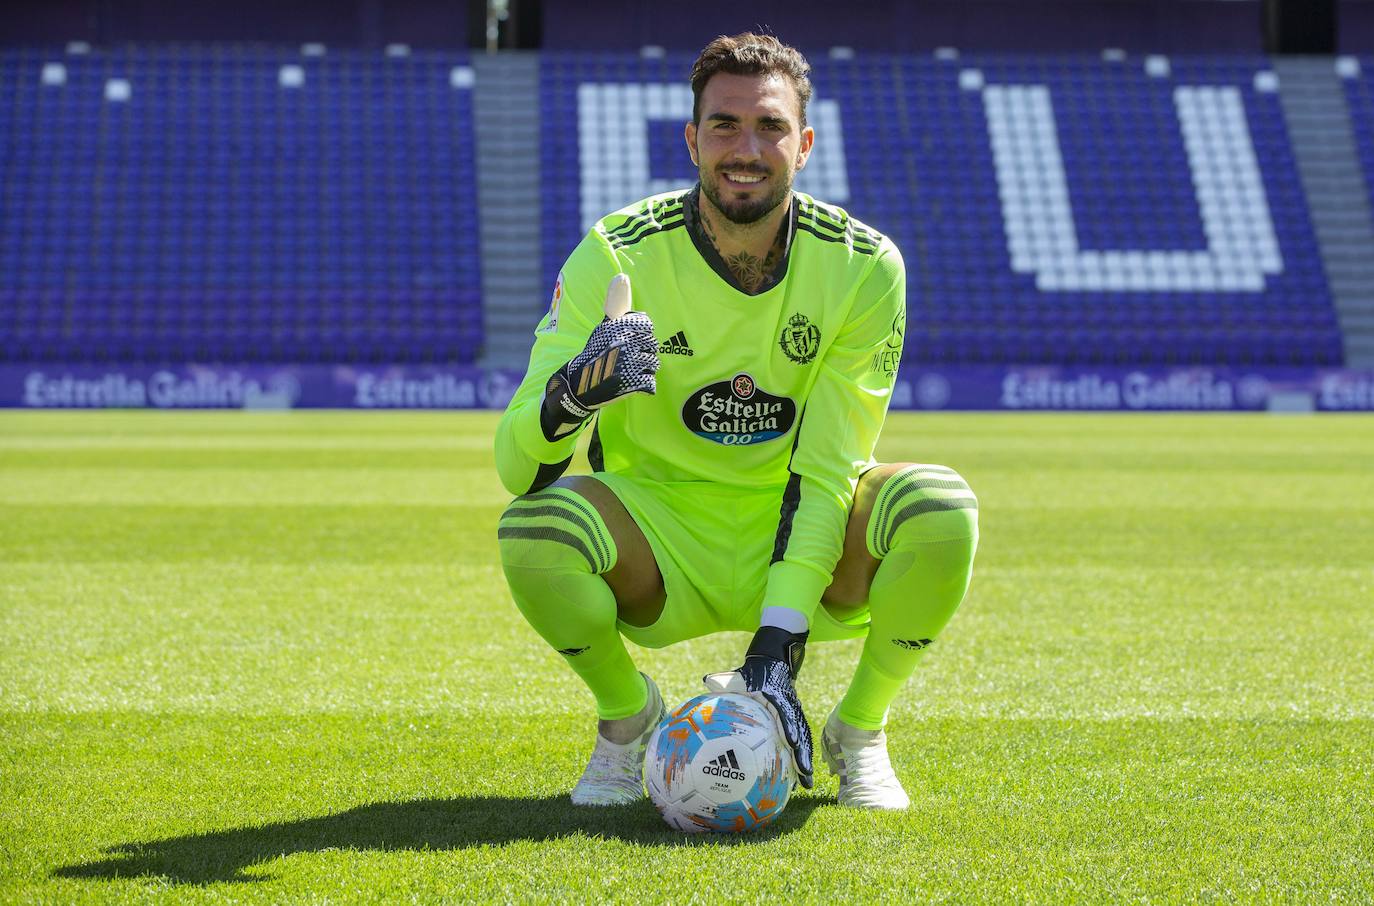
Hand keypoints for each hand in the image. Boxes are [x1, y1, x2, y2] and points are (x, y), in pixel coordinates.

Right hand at [541, 274, 658, 437]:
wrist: (579, 385)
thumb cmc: (596, 352)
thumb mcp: (604, 325)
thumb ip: (616, 302)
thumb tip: (622, 275)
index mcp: (619, 326)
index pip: (646, 325)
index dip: (638, 334)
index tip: (625, 341)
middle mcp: (624, 341)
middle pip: (652, 345)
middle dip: (642, 353)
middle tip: (624, 359)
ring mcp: (628, 363)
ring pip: (653, 364)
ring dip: (643, 370)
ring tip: (626, 371)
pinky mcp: (630, 383)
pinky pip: (650, 383)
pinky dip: (642, 385)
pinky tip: (629, 384)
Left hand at [716, 625, 812, 788]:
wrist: (773, 663)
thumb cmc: (752, 674)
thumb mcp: (739, 676)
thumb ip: (725, 680)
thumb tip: (707, 680)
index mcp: (778, 697)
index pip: (786, 713)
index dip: (789, 727)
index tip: (791, 741)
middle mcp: (790, 709)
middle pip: (800, 732)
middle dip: (803, 753)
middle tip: (803, 771)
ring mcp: (795, 717)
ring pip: (803, 741)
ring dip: (805, 761)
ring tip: (806, 783)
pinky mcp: (795, 723)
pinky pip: (799, 743)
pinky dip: (800, 760)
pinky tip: (798, 780)